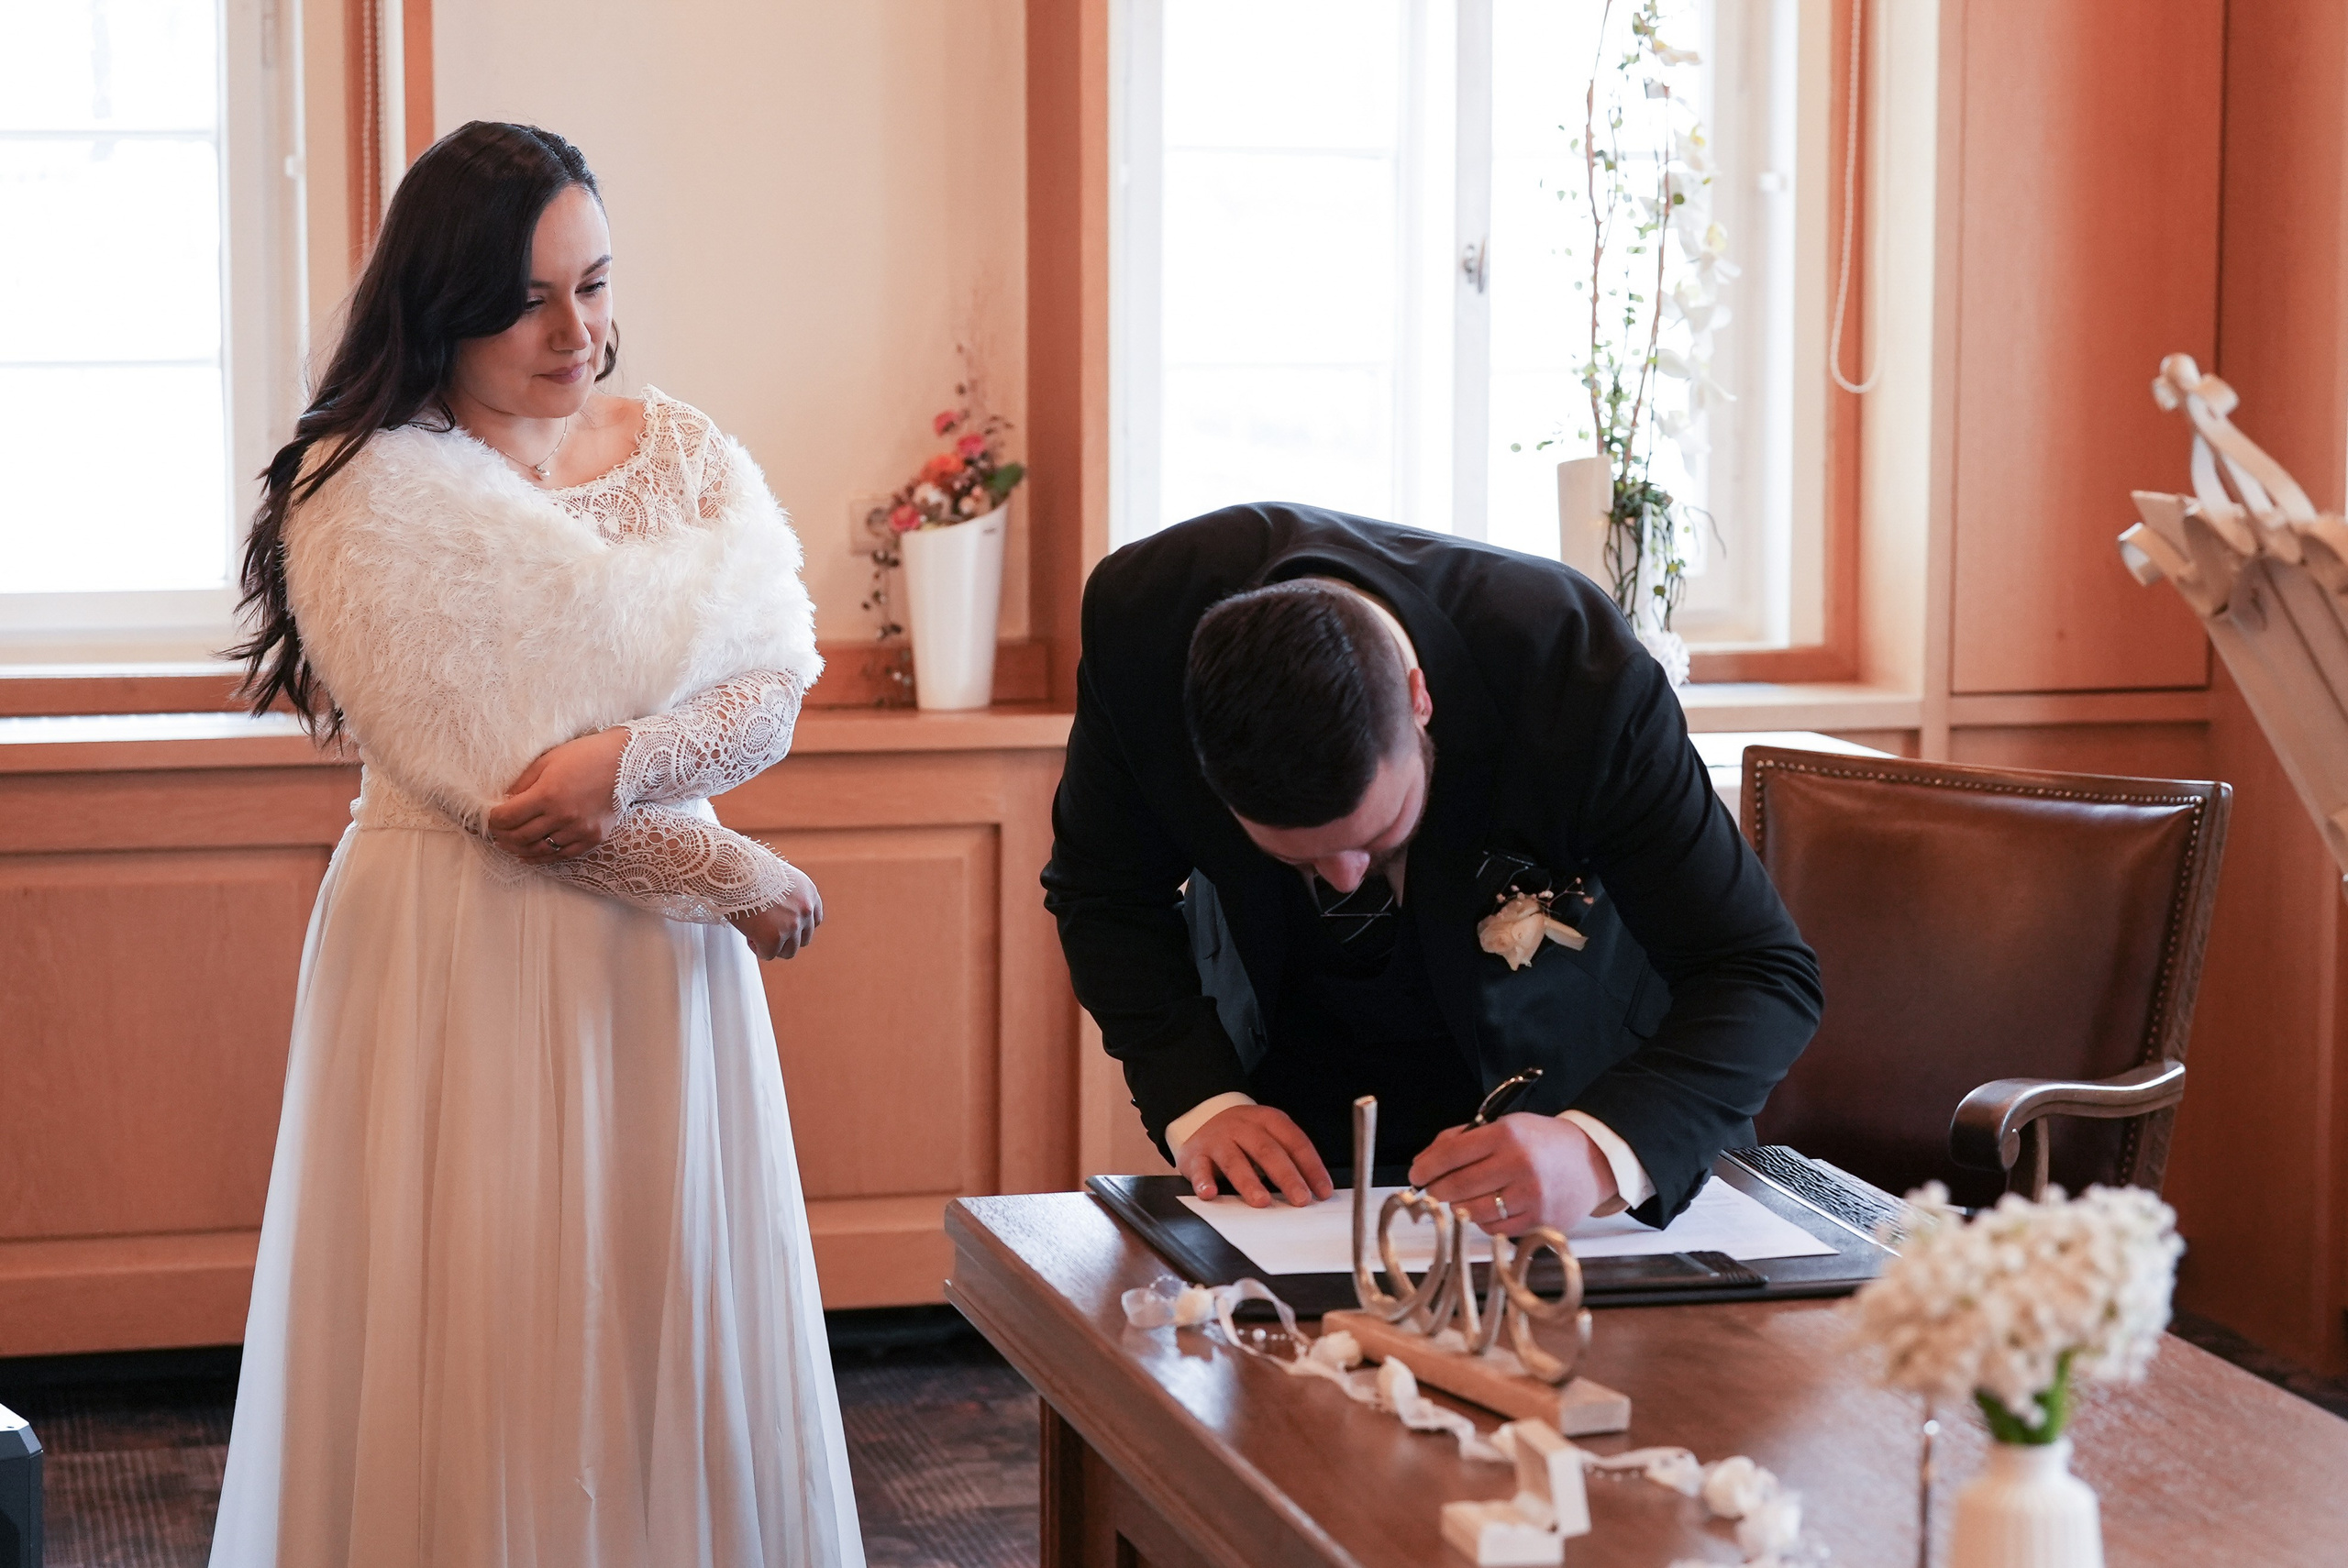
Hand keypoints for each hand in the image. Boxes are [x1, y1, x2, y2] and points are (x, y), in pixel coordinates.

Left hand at [486, 727, 630, 861]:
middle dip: (501, 836)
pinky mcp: (592, 838)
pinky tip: (528, 854)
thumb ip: (522, 784)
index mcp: (547, 794)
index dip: (492, 820)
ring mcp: (578, 830)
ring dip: (518, 849)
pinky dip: (541, 857)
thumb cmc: (584, 756)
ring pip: (538, 850)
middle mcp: (562, 816)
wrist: (626, 763)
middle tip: (494, 833)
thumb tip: (503, 802)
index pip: (507, 817)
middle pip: (519, 837)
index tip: (488, 818)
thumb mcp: (546, 761)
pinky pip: (561, 855)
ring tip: (508, 844)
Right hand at [727, 871, 822, 959]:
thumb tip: (780, 911)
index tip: (782, 925)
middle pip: (803, 939)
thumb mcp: (778, 875)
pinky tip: (748, 934)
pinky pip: (768, 954)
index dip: (797, 926)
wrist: (734, 869)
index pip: (814, 920)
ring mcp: (792, 925)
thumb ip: (787, 895)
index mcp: (809, 892)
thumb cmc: (748, 868)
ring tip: (755, 932)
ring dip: (772, 946)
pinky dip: (757, 948)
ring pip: (788, 951)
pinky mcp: (774, 938)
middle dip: (785, 938)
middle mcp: (805, 909)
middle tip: (766, 931)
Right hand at [1177, 1104, 1334, 1208]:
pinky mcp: (1196, 1154)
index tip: (1322, 1191)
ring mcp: (1218, 1139)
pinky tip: (1210, 1194)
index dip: (1311, 1167)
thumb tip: (1316, 1190)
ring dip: (1249, 1182)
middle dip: (1286, 1177)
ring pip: (1235, 1161)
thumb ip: (1289, 1158)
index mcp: (1268, 1120)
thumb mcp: (1269, 1135)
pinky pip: (1200, 1168)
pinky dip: (1204, 1182)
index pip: (1295, 1142)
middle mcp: (1243, 1127)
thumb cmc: (1244, 1136)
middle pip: (1267, 1151)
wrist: (1202, 1118)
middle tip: (1300, 1199)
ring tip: (1262, 1201)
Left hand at [1409, 1113, 1617, 1237]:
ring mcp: (1530, 1196)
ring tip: (1458, 1199)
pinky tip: (1485, 1209)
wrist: (1592, 1162)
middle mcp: (1518, 1164)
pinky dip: (1482, 1221)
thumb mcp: (1506, 1126)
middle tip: (1430, 1190)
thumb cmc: (1541, 1142)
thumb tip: (1426, 1162)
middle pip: (1458, 1186)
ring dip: (1457, 1207)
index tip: (1416, 1174)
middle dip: (1436, 1190)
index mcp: (1506, 1135)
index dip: (1426, 1167)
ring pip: (1473, 1211)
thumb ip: (1464, 1140)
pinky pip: (1494, 1228)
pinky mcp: (1539, 1221)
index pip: (1451, 1154)